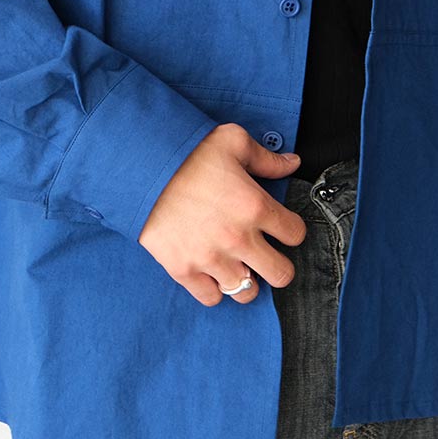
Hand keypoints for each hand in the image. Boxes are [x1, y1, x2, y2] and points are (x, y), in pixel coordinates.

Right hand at [137, 123, 306, 305]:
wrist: (141, 167)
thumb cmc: (188, 152)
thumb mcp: (232, 141)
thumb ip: (266, 157)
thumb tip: (292, 163)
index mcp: (254, 206)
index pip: (296, 234)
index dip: (291, 229)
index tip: (280, 226)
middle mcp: (238, 239)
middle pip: (282, 274)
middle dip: (278, 263)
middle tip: (266, 252)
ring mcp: (211, 259)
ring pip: (248, 292)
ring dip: (246, 278)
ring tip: (237, 263)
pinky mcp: (184, 270)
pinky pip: (212, 298)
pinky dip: (215, 288)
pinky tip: (212, 271)